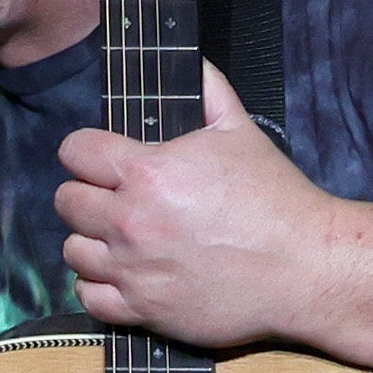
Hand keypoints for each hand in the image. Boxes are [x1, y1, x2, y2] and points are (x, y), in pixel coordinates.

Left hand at [53, 64, 341, 345]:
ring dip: (91, 242)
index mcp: (147, 173)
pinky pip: (88, 297)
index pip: (75, 151)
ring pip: (73, 250)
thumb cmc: (276, 199)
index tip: (101, 159)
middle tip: (114, 199)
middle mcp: (130, 221)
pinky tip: (122, 274)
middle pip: (66, 200)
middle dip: (87, 194)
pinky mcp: (142, 309)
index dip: (86, 151)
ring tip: (120, 238)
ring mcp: (132, 269)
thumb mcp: (242, 131)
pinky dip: (99, 286)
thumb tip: (193, 63)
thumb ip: (209, 92)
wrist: (305, 267)